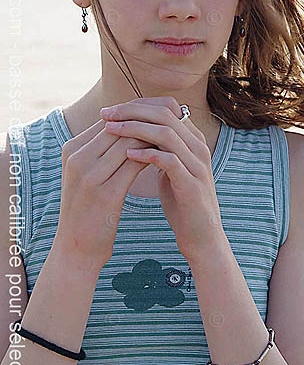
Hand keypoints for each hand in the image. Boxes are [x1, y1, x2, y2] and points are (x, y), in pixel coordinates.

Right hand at [55, 113, 156, 270]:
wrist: (76, 248)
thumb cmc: (87, 208)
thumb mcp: (88, 173)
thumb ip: (102, 150)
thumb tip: (133, 126)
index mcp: (71, 149)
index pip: (108, 121)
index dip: (135, 116)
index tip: (157, 117)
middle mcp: (77, 158)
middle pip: (119, 128)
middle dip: (146, 124)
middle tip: (170, 123)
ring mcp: (89, 176)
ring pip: (129, 144)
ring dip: (152, 139)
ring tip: (171, 138)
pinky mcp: (105, 194)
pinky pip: (135, 165)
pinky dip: (152, 158)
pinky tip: (167, 158)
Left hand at [101, 96, 225, 261]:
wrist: (201, 236)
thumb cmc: (181, 201)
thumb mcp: (170, 168)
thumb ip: (160, 148)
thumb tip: (135, 132)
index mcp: (193, 140)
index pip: (165, 108)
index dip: (136, 105)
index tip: (110, 110)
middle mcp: (198, 147)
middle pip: (165, 114)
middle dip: (132, 112)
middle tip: (106, 114)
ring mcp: (198, 164)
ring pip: (167, 133)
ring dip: (135, 129)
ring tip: (111, 130)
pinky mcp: (192, 184)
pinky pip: (169, 160)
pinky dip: (147, 154)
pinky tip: (126, 155)